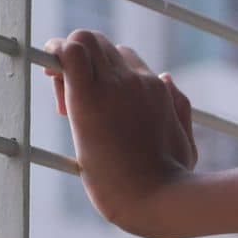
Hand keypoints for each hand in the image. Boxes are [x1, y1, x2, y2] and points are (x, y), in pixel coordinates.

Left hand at [41, 29, 197, 236]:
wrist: (158, 198)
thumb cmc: (173, 179)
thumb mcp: (186, 142)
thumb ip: (180, 109)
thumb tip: (167, 77)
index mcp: (158, 90)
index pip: (125, 57)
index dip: (104, 72)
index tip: (95, 100)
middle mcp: (137, 80)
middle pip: (102, 45)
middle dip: (83, 62)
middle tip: (71, 96)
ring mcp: (113, 87)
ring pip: (83, 40)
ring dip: (67, 57)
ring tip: (61, 90)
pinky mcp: (87, 99)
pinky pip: (70, 52)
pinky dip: (56, 52)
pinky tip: (51, 72)